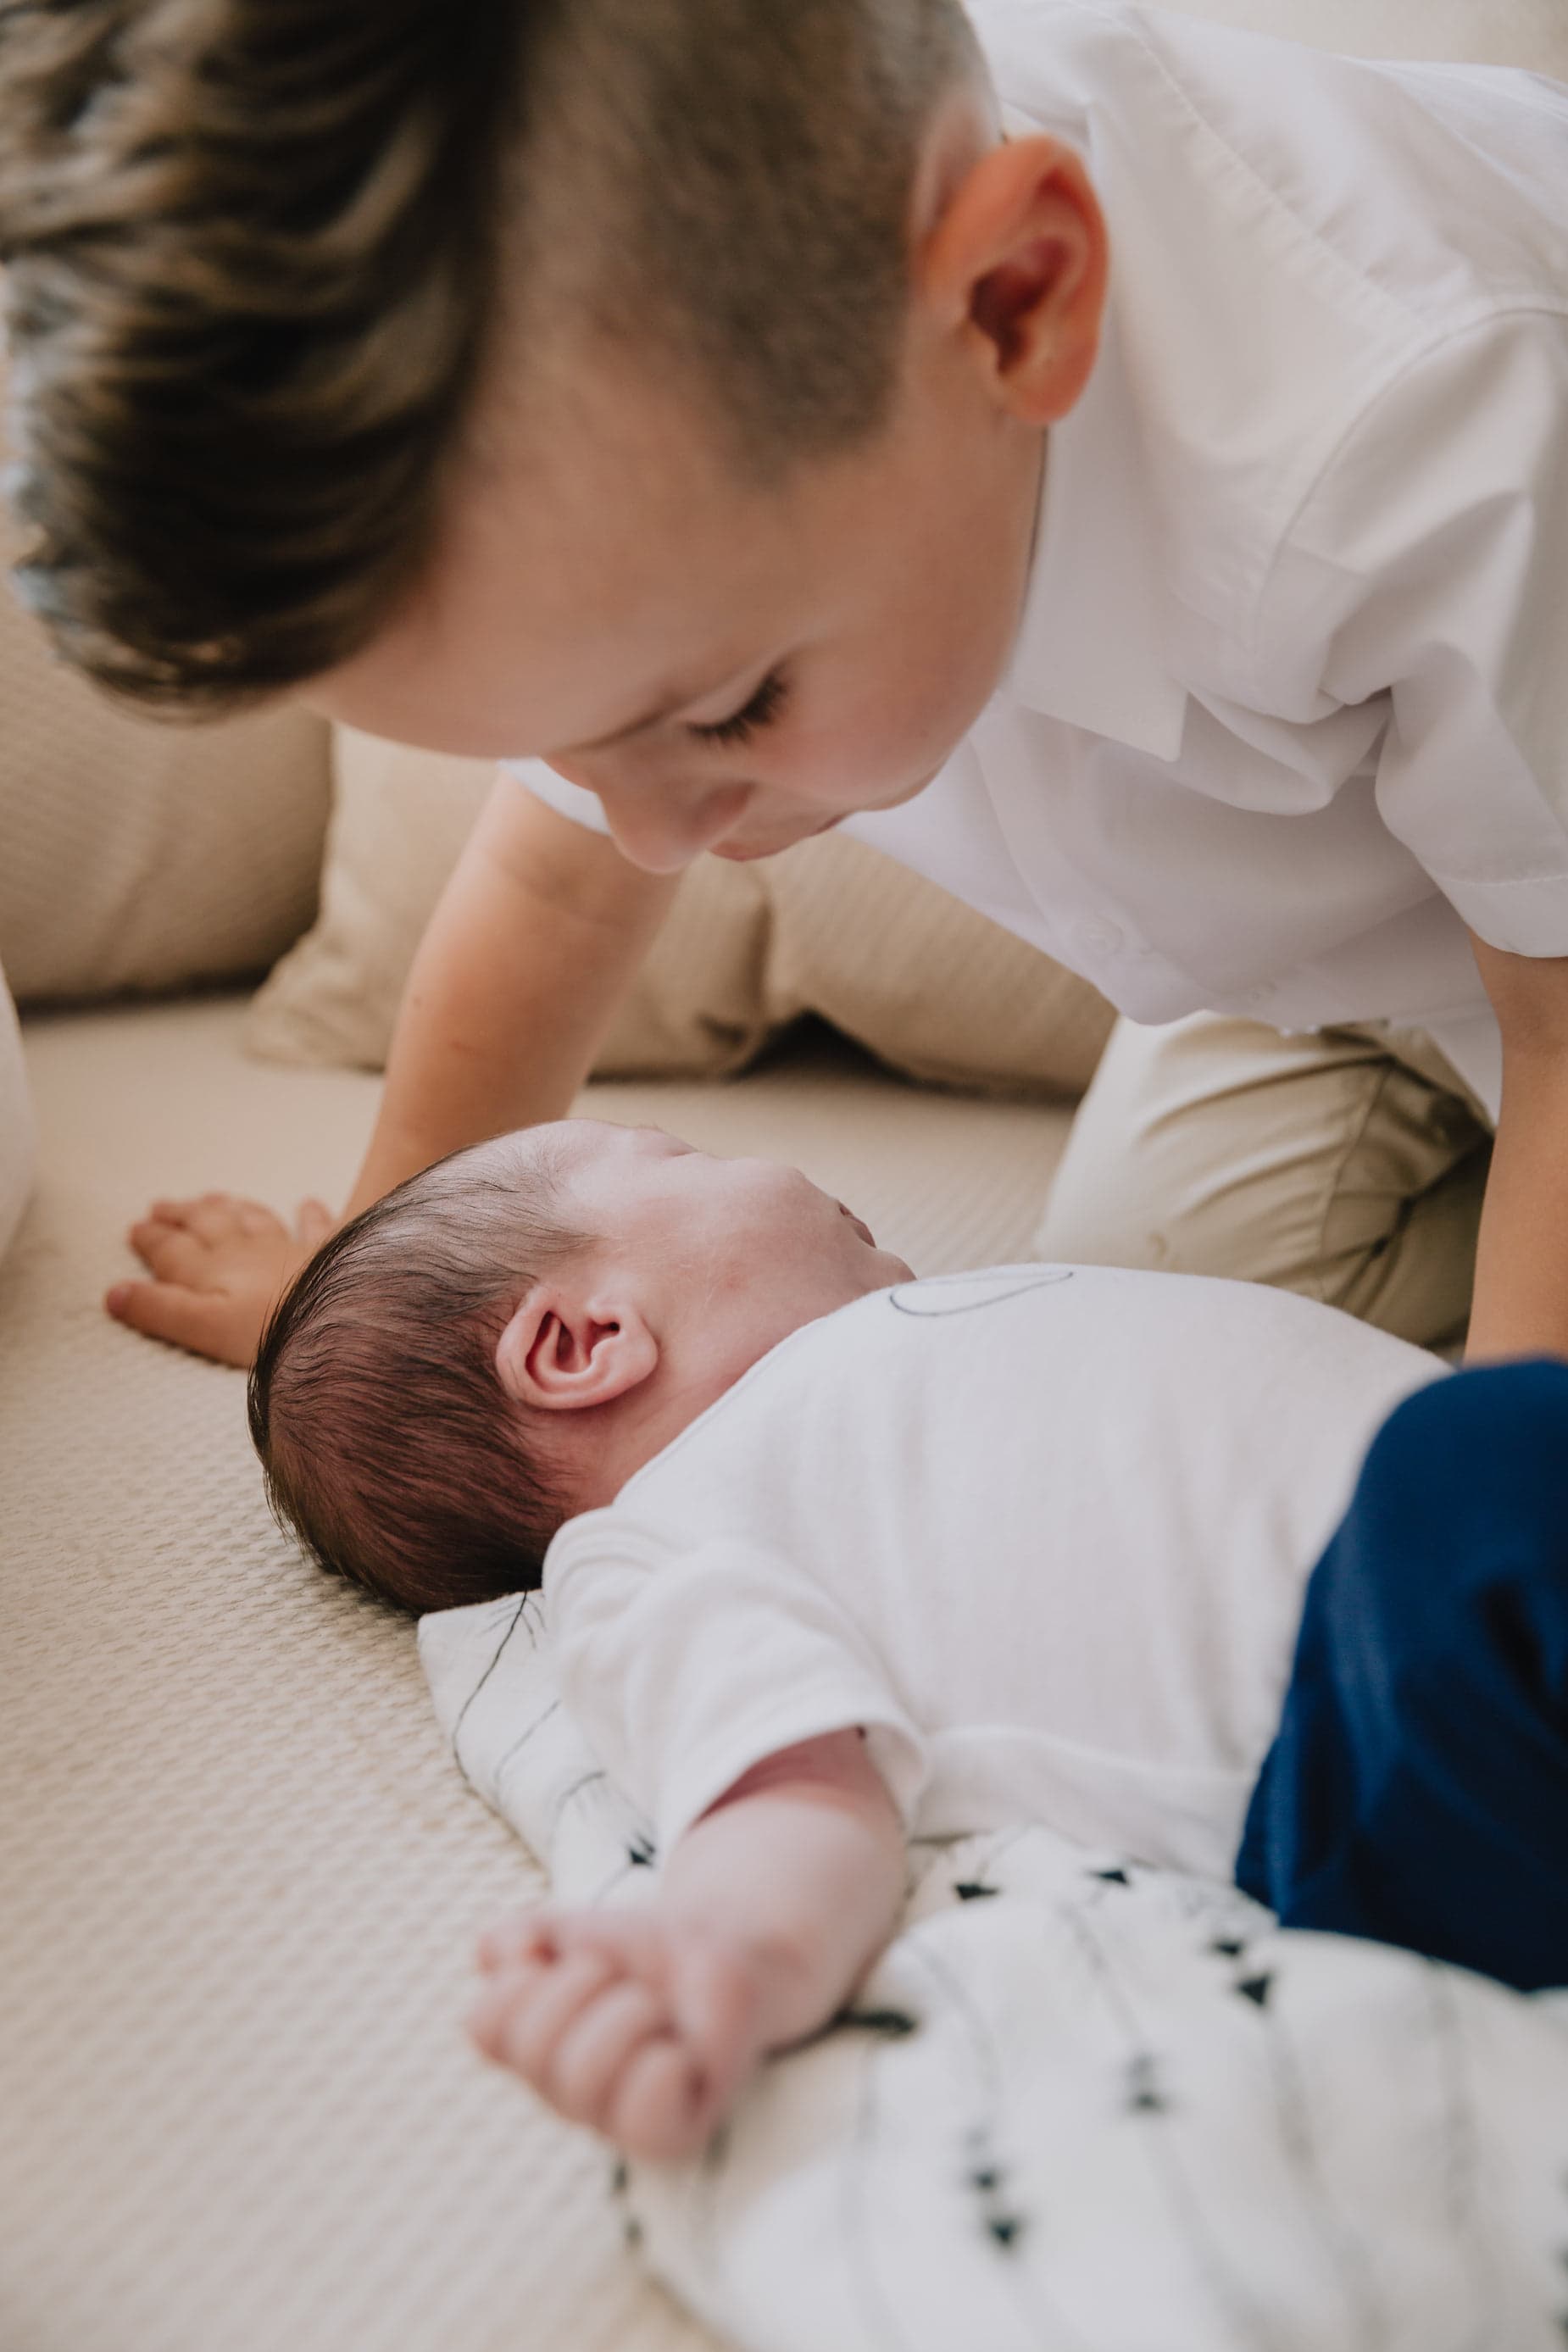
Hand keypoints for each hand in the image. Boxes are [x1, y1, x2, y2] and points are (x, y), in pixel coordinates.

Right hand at [106, 1193, 334, 1366]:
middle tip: (163, 1204)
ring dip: (231, 1208)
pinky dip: (309, 1215)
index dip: (152, 1239)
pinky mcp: (333, 1256)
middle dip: (184, 1214)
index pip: (174, 1250)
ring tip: (217, 1197)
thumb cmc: (276, 1332)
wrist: (349, 1320)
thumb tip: (114, 1294)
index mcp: (215, 1271)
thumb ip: (161, 1311)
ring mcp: (291, 1251)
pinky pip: (317, 1229)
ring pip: (254, 1220)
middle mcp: (249, 1253)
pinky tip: (308, 1203)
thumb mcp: (206, 1328)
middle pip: (210, 1225)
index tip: (137, 1227)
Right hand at [468, 1907, 784, 2161]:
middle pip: (534, 2049)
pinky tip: (678, 2049)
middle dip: (587, 1985)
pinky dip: (662, 2066)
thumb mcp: (571, 1927)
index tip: (573, 1956)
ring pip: (580, 2077)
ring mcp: (609, 2119)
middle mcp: (559, 2090)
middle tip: (624, 1978)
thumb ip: (518, 1938)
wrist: (721, 1949)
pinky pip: (639, 2117)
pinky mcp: (664, 2136)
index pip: (485, 2025)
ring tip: (657, 2008)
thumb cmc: (642, 1951)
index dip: (529, 1974)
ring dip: (630, 2014)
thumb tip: (504, 1957)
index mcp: (528, 2046)